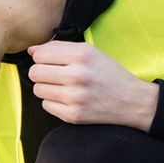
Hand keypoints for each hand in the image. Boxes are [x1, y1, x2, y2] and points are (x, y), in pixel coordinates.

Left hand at [27, 40, 159, 128]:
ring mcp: (75, 97)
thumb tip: (31, 50)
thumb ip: (59, 48)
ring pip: (38, 90)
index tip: (50, 62)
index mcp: (81, 56)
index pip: (40, 55)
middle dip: (41, 73)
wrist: (132, 101)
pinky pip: (46, 106)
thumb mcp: (90, 52)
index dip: (41, 58)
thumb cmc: (109, 74)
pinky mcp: (73, 115)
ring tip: (63, 87)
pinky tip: (68, 99)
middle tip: (54, 75)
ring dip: (47, 88)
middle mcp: (77, 76)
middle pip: (35, 73)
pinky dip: (54, 102)